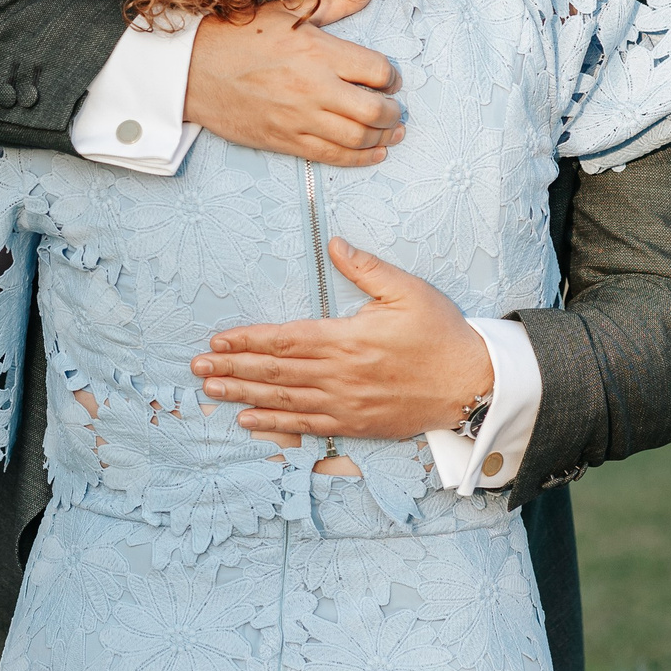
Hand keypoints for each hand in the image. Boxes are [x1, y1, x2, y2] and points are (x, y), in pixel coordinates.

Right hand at [185, 0, 404, 168]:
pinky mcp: (284, 141)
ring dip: (383, 138)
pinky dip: (360, 159)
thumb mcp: (286, 9)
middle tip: (396, 111)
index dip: (392, 77)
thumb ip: (335, 2)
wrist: (190, 69)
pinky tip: (373, 154)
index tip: (390, 79)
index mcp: (317, 51)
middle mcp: (313, 87)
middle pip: (374, 110)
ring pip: (357, 138)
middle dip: (393, 114)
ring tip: (391, 134)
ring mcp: (298, 118)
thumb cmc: (237, 35)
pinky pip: (332, 156)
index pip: (377, 70)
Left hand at [192, 238, 489, 437]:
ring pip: (284, 399)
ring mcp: (346, 403)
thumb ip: (367, 268)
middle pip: (275, 372)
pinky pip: (307, 426)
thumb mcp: (408, 290)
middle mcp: (340, 374)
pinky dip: (276, 424)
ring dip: (244, 395)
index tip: (218, 340)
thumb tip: (333, 244)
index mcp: (348, 338)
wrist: (473, 383)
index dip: (248, 341)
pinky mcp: (355, 423)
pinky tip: (249, 421)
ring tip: (212, 391)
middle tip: (197, 368)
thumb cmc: (441, 333)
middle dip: (232, 368)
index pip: (285, 340)